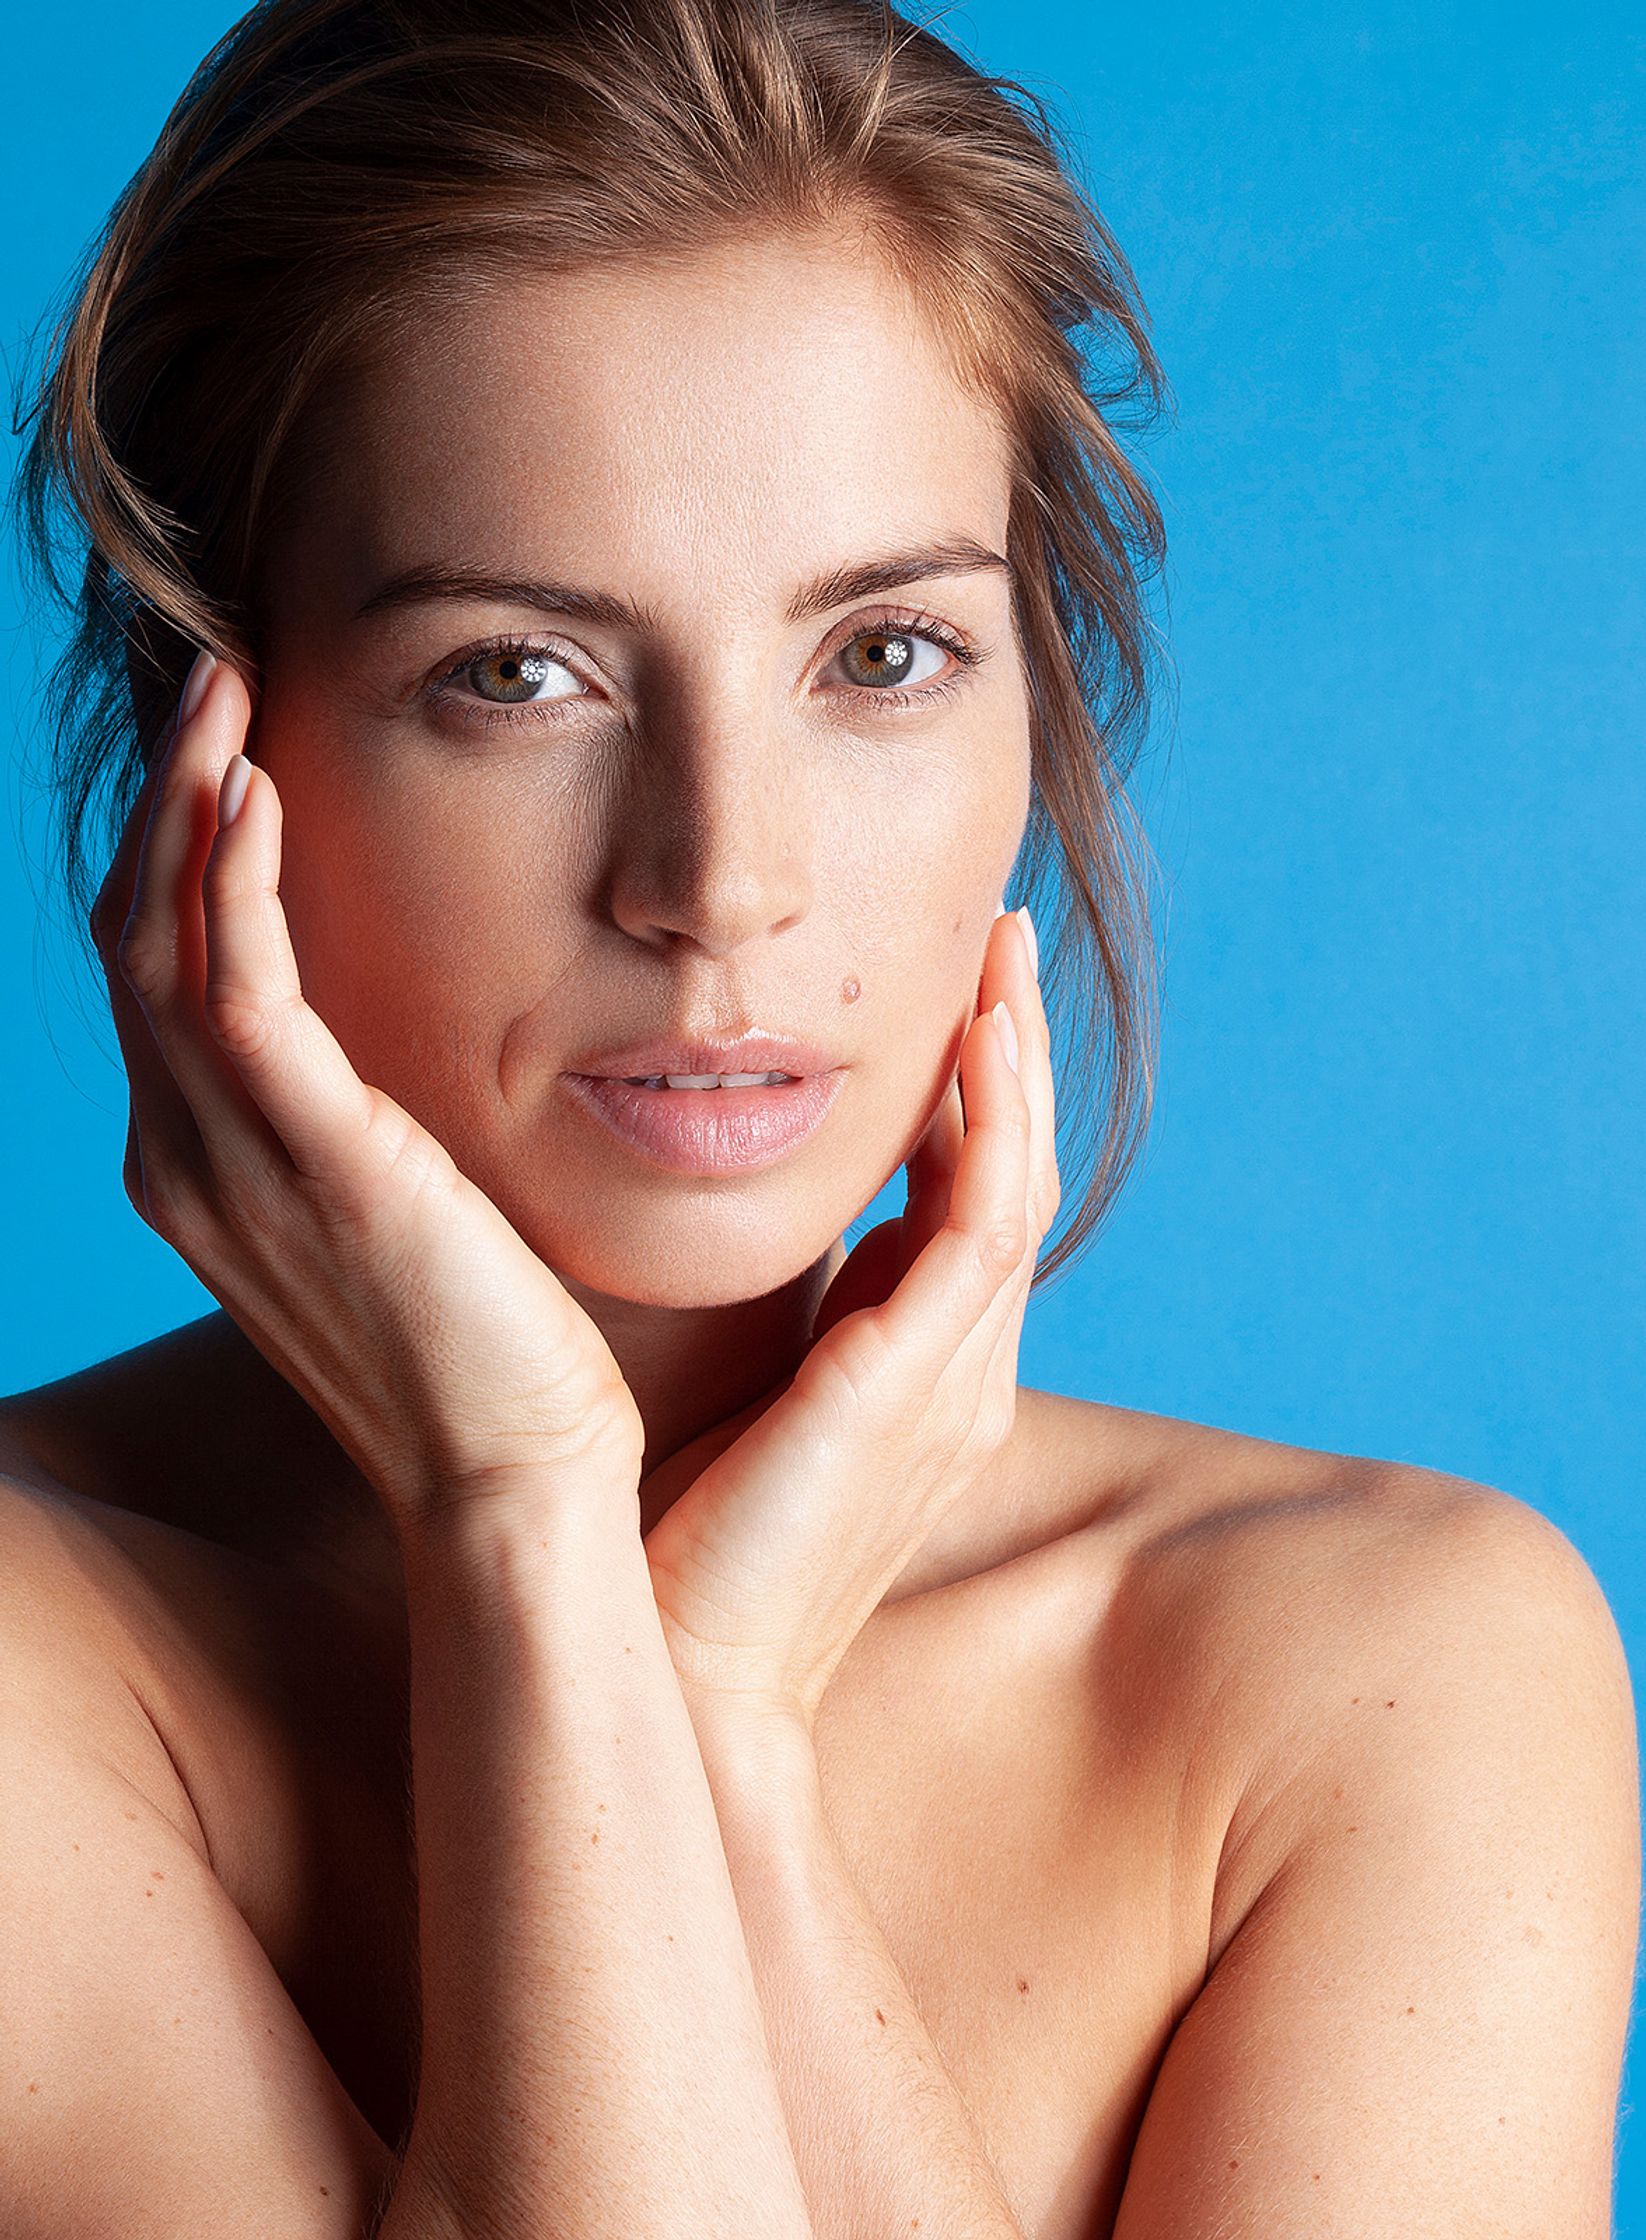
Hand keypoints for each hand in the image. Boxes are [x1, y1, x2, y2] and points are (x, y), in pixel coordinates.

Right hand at [91, 652, 644, 1535]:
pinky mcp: (309, 1164)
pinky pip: (235, 992)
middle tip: (219, 677)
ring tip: (231, 687)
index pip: (164, 978)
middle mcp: (190, 1166)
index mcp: (215, 1177)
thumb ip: (383, 1128)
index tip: (237, 748)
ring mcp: (230, 1169)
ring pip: (160, 943)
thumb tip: (424, 1053)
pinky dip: (232, 882)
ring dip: (188, 803)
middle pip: (135, 937)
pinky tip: (261, 792)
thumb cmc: (499, 1356)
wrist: (520, 1483)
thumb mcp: (415, 1218)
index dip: (181, 853)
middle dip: (167, 797)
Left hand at [641, 905, 1056, 1728]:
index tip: (952, 987)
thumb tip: (775, 1225)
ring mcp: (957, 1381)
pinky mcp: (922, 1389)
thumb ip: (792, 1318)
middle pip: (1014, 1175)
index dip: (973, 1091)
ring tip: (1000, 950)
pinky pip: (982, 1228)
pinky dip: (991, 1127)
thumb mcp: (754, 1399)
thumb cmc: (687, 1543)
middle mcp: (963, 1370)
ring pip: (1017, 1185)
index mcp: (923, 1373)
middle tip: (1001, 932)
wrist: (681, 1674)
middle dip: (1013, 1049)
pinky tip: (975, 1042)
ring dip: (1014, 1061)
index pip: (968, 1200)